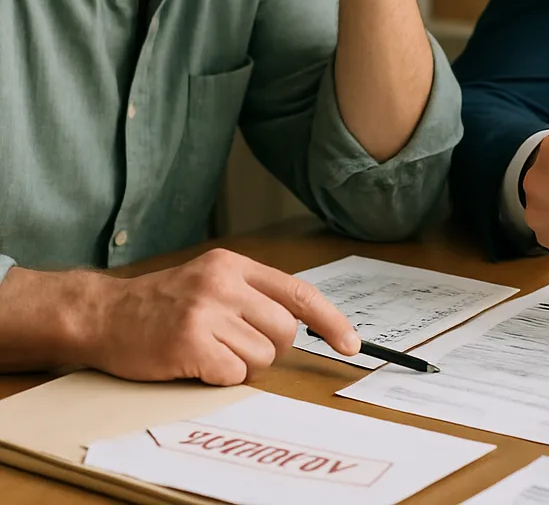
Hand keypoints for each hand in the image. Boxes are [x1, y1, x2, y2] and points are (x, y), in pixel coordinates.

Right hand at [80, 249, 359, 384]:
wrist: (104, 314)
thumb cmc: (163, 303)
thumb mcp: (211, 280)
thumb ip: (253, 294)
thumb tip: (301, 323)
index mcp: (235, 264)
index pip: (299, 293)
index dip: (331, 320)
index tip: (350, 343)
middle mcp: (224, 283)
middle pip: (284, 331)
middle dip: (269, 349)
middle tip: (236, 346)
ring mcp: (206, 311)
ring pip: (261, 357)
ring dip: (241, 365)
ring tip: (210, 351)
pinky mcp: (189, 342)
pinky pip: (233, 374)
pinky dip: (219, 377)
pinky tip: (195, 363)